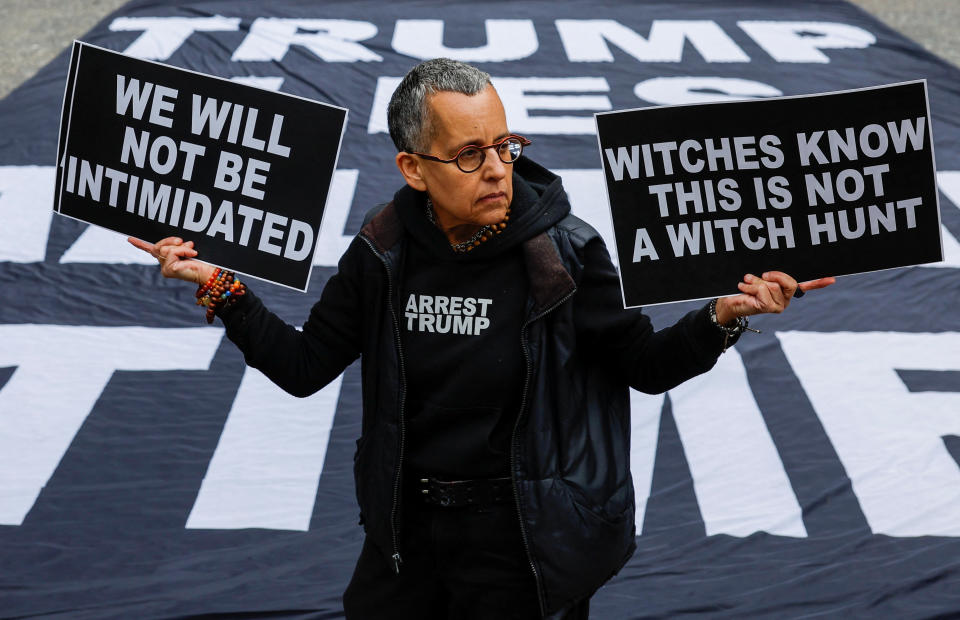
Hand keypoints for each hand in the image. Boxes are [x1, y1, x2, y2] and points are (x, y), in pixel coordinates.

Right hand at [127, 236, 215, 284]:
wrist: (211, 272)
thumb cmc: (203, 261)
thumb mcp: (187, 248)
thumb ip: (178, 244)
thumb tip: (178, 241)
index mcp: (167, 259)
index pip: (151, 250)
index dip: (140, 244)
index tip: (129, 238)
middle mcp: (164, 265)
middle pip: (158, 245)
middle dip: (172, 241)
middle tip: (185, 242)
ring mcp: (165, 269)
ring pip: (166, 249)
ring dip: (181, 247)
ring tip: (192, 252)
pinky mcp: (169, 270)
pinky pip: (172, 252)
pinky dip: (184, 251)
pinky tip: (192, 255)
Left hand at [715, 271, 835, 323]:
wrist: (729, 301)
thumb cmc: (745, 286)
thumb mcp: (759, 277)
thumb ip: (769, 274)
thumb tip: (770, 271)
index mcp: (786, 288)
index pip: (807, 284)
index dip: (819, 282)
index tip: (832, 278)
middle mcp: (787, 297)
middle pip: (790, 282)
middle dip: (775, 275)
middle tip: (763, 275)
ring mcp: (780, 304)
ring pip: (773, 286)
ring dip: (756, 282)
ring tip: (747, 282)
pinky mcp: (770, 308)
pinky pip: (763, 291)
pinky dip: (751, 287)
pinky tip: (743, 288)